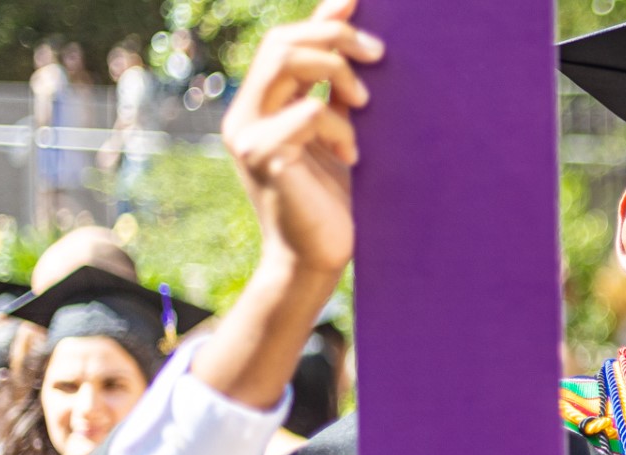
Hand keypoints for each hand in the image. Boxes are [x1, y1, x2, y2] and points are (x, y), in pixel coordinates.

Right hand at [221, 0, 382, 275]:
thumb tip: (359, 41)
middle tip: (380, 55)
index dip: (321, 17)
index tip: (358, 2)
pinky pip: (304, 113)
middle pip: (281, 42)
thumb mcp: (340, 133)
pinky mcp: (262, 157)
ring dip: (337, 73)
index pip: (284, 40)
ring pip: (285, 63)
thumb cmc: (335, 198)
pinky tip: (353, 155)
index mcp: (262, 104)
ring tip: (367, 106)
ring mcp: (247, 135)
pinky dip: (337, 125)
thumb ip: (339, 89)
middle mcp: (245, 114)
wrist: (318, 258)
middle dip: (335, 37)